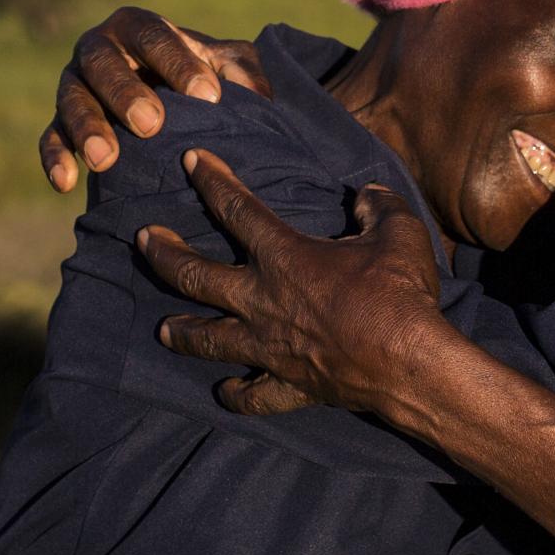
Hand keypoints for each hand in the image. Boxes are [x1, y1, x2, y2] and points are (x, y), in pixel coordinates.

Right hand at [38, 9, 271, 192]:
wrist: (164, 97)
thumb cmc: (197, 75)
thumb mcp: (224, 64)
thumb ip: (241, 70)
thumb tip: (255, 95)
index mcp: (138, 27)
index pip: (154, 37)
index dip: (178, 64)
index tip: (207, 97)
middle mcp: (99, 49)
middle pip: (104, 64)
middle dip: (125, 93)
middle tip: (151, 125)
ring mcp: (74, 84)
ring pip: (71, 99)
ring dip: (86, 128)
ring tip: (106, 161)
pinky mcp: (60, 120)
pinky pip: (49, 136)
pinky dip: (54, 158)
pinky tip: (66, 183)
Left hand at [137, 152, 451, 416]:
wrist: (409, 363)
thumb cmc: (399, 293)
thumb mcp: (398, 231)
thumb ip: (378, 206)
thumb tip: (368, 195)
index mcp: (284, 257)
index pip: (236, 209)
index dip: (211, 180)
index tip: (190, 160)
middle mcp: (263, 301)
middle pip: (196, 276)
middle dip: (165, 254)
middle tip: (144, 239)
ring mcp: (270, 347)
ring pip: (209, 340)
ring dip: (182, 332)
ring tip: (162, 328)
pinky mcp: (290, 385)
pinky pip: (253, 395)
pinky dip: (237, 394)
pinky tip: (225, 392)